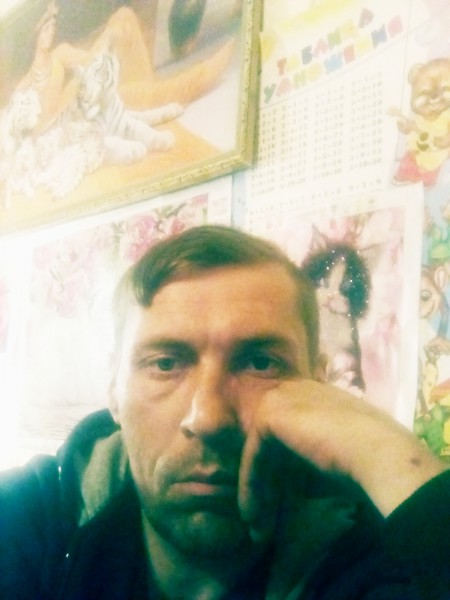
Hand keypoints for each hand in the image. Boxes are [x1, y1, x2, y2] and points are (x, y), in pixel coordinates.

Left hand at [238, 379, 446, 540]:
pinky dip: (250, 484)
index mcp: (319, 396)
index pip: (290, 428)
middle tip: (262, 516)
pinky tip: (251, 512)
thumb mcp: (338, 459)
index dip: (281, 466)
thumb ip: (315, 460)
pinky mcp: (269, 414)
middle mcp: (299, 391)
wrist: (381, 453)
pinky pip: (253, 454)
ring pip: (261, 450)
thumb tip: (298, 487)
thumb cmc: (371, 461)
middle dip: (266, 480)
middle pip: (271, 440)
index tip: (281, 498)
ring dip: (257, 488)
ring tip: (256, 524)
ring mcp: (282, 398)